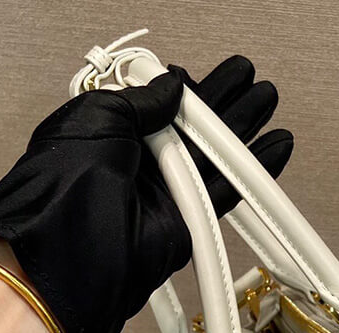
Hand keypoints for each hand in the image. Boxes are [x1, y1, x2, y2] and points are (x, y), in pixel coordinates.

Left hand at [0, 58, 292, 332]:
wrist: (68, 251)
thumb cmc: (64, 183)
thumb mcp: (97, 115)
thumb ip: (142, 98)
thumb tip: (175, 85)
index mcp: (111, 132)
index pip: (159, 104)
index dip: (187, 88)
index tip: (211, 75)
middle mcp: (141, 162)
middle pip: (194, 127)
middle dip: (225, 103)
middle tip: (252, 83)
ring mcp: (167, 191)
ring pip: (215, 156)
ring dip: (243, 130)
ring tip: (268, 102)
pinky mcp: (189, 221)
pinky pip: (226, 190)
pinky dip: (252, 171)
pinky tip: (273, 148)